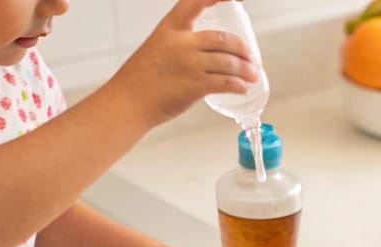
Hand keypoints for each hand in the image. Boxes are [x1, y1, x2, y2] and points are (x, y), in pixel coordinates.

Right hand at [112, 0, 260, 125]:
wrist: (127, 103)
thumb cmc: (139, 80)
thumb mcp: (156, 48)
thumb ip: (179, 46)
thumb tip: (205, 54)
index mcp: (170, 29)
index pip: (196, 3)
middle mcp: (181, 43)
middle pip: (223, 39)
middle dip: (242, 49)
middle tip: (251, 57)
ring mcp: (189, 64)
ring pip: (228, 62)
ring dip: (246, 69)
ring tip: (253, 75)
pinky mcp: (194, 86)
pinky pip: (225, 82)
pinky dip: (238, 85)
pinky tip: (243, 88)